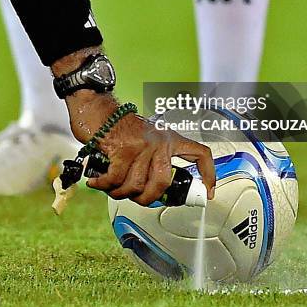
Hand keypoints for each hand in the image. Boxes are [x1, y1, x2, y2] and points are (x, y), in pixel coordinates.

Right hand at [87, 112, 215, 204]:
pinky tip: (98, 182)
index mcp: (169, 139)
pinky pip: (116, 180)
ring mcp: (142, 145)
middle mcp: (159, 141)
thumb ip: (154, 160)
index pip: (199, 153)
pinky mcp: (123, 149)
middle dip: (147, 198)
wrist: (98, 108)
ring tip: (112, 187)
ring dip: (120, 192)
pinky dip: (105, 185)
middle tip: (136, 198)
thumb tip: (155, 190)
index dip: (208, 174)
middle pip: (163, 182)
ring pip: (136, 185)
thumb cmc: (119, 127)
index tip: (207, 191)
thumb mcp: (146, 139)